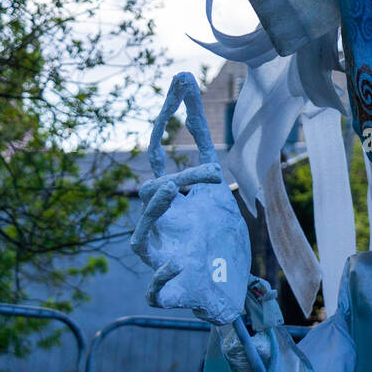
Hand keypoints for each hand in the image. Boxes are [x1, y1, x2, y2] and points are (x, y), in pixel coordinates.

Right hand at [130, 73, 250, 325]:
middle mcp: (163, 225)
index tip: (183, 80)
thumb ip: (201, 143)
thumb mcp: (215, 187)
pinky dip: (160, 280)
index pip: (159, 153)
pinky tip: (173, 265)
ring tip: (171, 191)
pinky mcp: (174, 291)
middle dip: (183, 178)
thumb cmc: (216, 239)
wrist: (229, 291)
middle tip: (213, 174)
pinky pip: (157, 291)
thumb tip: (184, 80)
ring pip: (142, 238)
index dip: (169, 116)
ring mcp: (164, 257)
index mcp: (172, 199)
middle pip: (154, 193)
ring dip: (155, 213)